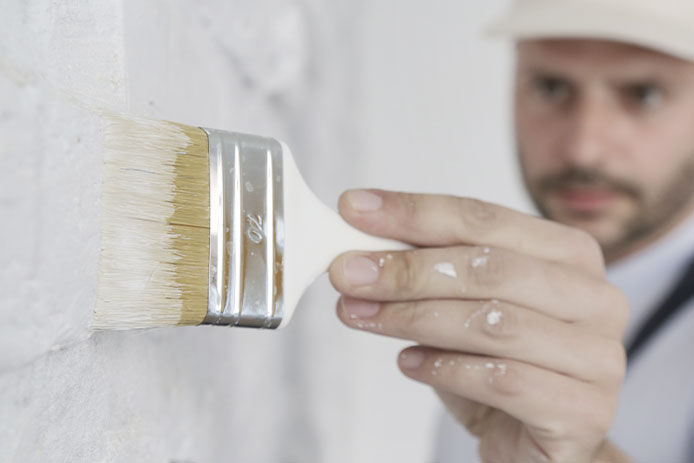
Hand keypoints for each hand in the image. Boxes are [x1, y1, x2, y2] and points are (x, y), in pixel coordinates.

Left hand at [328, 190, 628, 462]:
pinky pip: (503, 380)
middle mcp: (595, 297)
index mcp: (568, 253)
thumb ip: (425, 268)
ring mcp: (597, 356)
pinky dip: (443, 367)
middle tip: (347, 273)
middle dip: (406, 269)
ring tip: (360, 316)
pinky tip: (408, 362)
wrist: (534, 437)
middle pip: (489, 267)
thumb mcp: (461, 303)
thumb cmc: (496, 361)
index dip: (413, 211)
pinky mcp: (584, 410)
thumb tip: (358, 245)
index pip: (483, 218)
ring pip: (492, 323)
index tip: (354, 209)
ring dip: (411, 317)